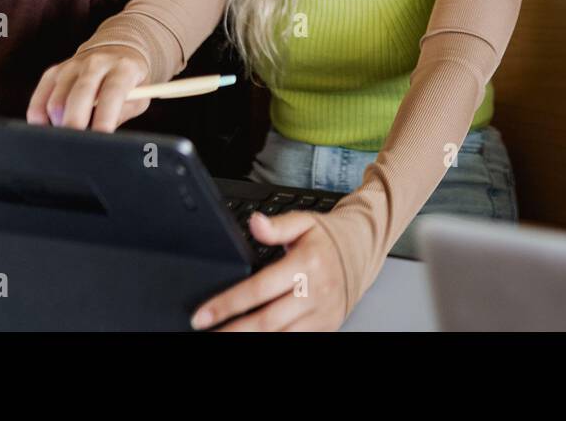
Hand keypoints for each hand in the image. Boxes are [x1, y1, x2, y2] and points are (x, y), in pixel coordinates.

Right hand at [26, 46, 150, 131]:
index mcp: (123, 68)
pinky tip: (50, 127)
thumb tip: (100, 137)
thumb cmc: (130, 83)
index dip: (105, 116)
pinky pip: (39, 100)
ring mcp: (71, 66)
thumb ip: (121, 114)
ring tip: (71, 134)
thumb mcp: (139, 98)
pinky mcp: (53, 72)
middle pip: (78, 95)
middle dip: (75, 124)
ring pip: (56, 101)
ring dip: (59, 124)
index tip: (101, 136)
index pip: (112, 92)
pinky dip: (40, 119)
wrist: (116, 51)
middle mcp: (96, 63)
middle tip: (77, 145)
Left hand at [191, 211, 348, 330]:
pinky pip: (296, 342)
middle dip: (232, 330)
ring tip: (225, 338)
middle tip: (206, 334)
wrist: (363, 251)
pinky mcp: (326, 327)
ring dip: (251, 341)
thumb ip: (277, 226)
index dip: (227, 304)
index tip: (202, 315)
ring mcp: (322, 314)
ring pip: (280, 337)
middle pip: (266, 320)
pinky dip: (272, 344)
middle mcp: (316, 292)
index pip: (259, 289)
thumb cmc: (328, 238)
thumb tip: (254, 222)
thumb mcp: (303, 222)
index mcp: (307, 264)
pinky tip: (253, 340)